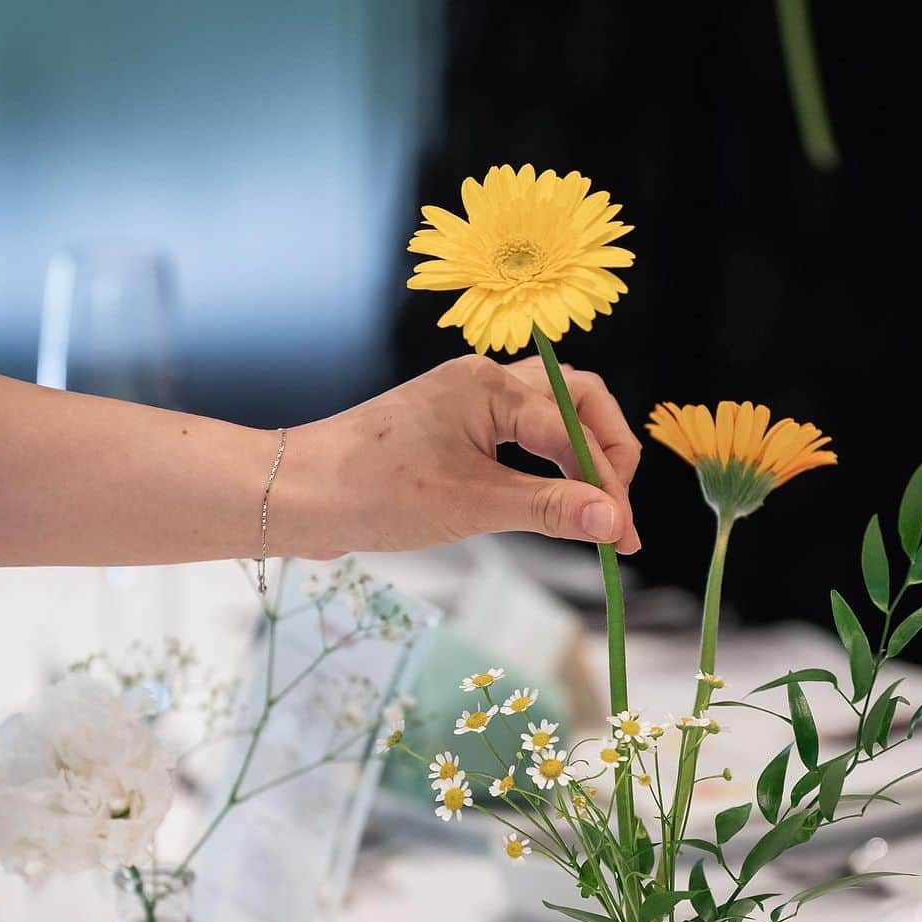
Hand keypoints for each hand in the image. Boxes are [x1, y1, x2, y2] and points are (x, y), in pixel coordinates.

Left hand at [279, 354, 641, 558]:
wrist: (298, 495)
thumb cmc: (374, 492)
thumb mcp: (471, 505)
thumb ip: (548, 509)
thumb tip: (612, 520)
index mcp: (491, 386)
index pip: (574, 430)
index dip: (607, 486)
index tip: (623, 538)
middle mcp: (483, 382)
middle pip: (577, 401)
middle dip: (606, 453)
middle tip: (616, 512)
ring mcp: (466, 404)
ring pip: (549, 417)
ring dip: (578, 460)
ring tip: (594, 512)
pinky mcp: (450, 430)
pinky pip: (518, 438)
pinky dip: (545, 468)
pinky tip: (549, 504)